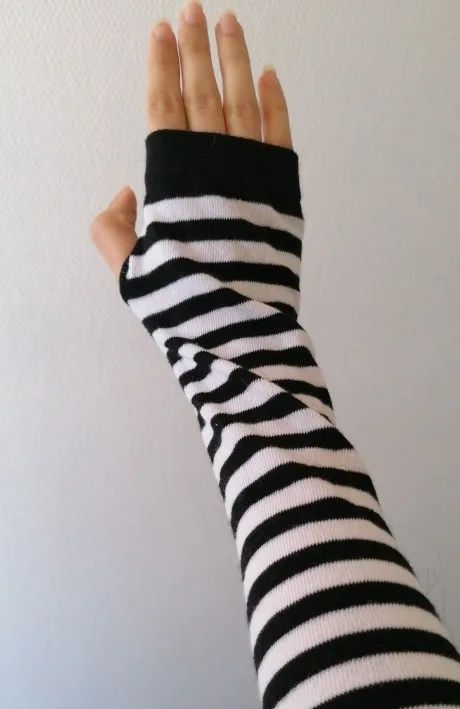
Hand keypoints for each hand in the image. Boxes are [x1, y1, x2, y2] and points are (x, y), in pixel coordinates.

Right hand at [90, 3, 291, 278]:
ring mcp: (251, 171)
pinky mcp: (283, 188)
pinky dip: (275, 102)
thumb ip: (114, 228)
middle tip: (193, 9)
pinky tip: (270, 75)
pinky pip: (279, 133)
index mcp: (171, 177)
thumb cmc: (184, 300)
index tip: (162, 30)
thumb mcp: (130, 269)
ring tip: (230, 22)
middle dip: (195, 46)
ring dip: (235, 58)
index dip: (162, 64)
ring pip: (242, 99)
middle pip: (202, 89)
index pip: (164, 104)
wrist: (235, 324)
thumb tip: (128, 194)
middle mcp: (211, 163)